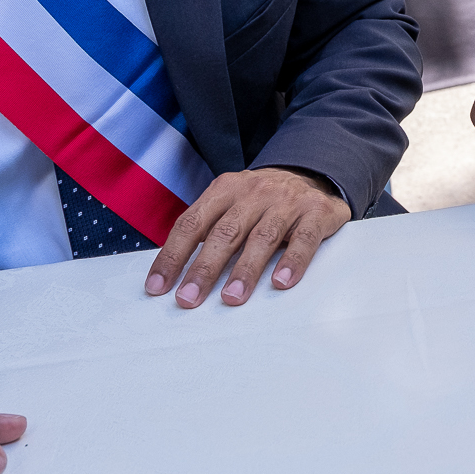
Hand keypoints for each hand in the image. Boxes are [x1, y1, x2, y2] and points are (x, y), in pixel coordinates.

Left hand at [145, 167, 351, 307]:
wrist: (314, 174)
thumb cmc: (263, 201)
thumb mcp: (233, 203)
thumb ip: (210, 229)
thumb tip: (174, 273)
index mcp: (225, 189)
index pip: (192, 223)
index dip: (173, 255)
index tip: (158, 287)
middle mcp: (254, 192)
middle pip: (225, 232)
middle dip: (204, 268)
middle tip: (188, 299)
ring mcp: (287, 201)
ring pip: (262, 237)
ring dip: (245, 270)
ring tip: (231, 298)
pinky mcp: (317, 212)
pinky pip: (304, 239)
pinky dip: (293, 261)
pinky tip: (282, 282)